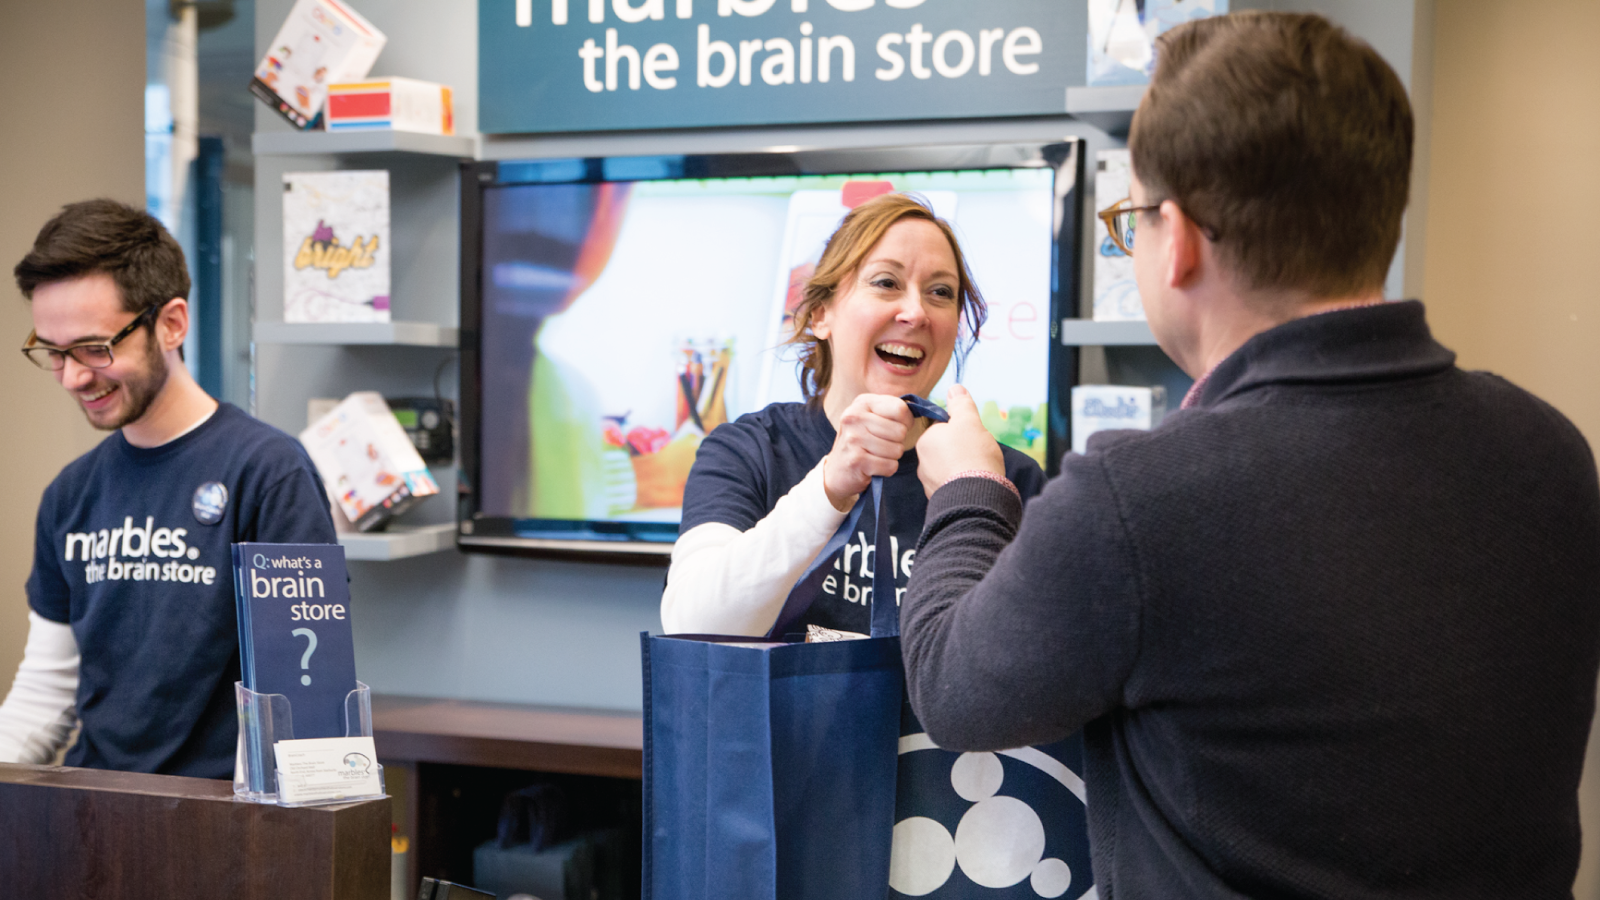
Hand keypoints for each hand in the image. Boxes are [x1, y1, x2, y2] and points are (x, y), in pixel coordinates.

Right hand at [823, 393, 913, 509]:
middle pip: (900, 431)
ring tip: (875, 455)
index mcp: (862, 402)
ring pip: (897, 450)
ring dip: (891, 457)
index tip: (894, 428)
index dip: (905, 422)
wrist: (836, 471)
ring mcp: (854, 438)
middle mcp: (854, 417)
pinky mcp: (856, 460)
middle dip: (896, 442)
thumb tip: (919, 410)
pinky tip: (873, 467)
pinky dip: (886, 470)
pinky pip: (890, 466)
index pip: (901, 408)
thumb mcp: (872, 418)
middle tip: (880, 445)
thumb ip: (892, 411)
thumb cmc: (862, 442)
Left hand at [915, 385, 1004, 497]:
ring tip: (978, 471)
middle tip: (978, 454)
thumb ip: (961, 404)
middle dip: (962, 450)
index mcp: (925, 441)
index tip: (974, 436)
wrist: (976, 497)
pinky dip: (962, 485)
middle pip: (946, 449)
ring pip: (949, 469)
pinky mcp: (940, 500)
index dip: (962, 430)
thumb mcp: (969, 422)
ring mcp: (929, 484)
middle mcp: (921, 463)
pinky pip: (952, 486)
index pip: (943, 429)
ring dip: (962, 468)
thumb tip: (954, 388)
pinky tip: (974, 485)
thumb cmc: (972, 455)